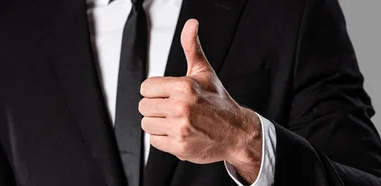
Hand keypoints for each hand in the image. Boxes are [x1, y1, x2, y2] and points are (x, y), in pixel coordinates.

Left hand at [139, 19, 262, 181]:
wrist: (237, 133)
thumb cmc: (219, 102)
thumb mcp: (204, 72)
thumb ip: (191, 47)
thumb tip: (191, 25)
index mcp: (183, 87)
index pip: (146, 87)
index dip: (155, 91)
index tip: (166, 94)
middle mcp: (181, 107)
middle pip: (144, 106)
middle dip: (155, 107)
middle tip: (172, 108)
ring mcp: (179, 128)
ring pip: (146, 124)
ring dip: (158, 124)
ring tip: (175, 121)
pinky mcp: (179, 146)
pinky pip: (154, 141)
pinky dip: (163, 139)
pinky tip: (177, 132)